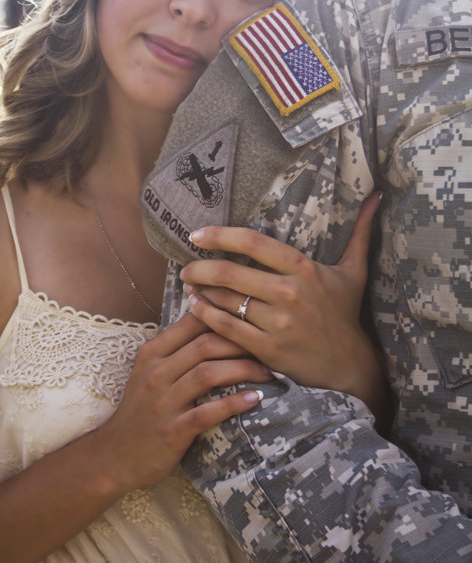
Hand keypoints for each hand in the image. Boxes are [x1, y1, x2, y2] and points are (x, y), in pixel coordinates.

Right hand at [101, 313, 270, 491]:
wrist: (115, 455)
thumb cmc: (141, 410)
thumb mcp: (150, 371)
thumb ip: (177, 348)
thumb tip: (215, 324)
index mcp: (153, 353)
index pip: (193, 322)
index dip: (226, 316)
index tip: (252, 320)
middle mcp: (156, 372)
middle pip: (205, 344)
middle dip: (242, 342)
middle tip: (268, 347)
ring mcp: (163, 401)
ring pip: (208, 373)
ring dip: (243, 369)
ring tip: (267, 372)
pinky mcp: (173, 430)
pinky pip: (208, 412)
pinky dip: (234, 404)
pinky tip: (255, 399)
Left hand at [179, 193, 390, 423]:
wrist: (349, 366)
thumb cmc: (345, 314)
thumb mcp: (354, 271)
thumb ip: (359, 233)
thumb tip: (375, 196)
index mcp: (304, 268)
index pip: (252, 242)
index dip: (220, 235)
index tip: (197, 235)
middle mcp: (289, 293)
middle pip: (230, 272)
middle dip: (200, 267)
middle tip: (186, 266)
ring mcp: (278, 323)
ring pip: (225, 300)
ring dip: (200, 290)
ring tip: (188, 284)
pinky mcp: (268, 349)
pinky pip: (226, 328)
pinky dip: (206, 315)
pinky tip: (196, 307)